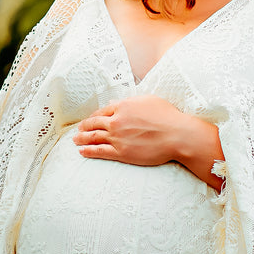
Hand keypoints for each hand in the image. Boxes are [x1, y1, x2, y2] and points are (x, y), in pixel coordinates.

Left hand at [73, 96, 191, 166]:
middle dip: (84, 127)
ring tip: (76, 141)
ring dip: (82, 139)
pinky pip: (100, 151)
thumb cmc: (168, 117)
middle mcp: (117, 121)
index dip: (94, 116)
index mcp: (123, 106)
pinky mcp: (121, 152)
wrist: (177, 135)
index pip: (102, 111)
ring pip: (94, 137)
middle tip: (79, 130)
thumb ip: (130, 101)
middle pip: (94, 124)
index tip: (90, 120)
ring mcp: (117, 137)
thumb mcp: (149, 101)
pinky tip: (82, 151)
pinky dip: (89, 151)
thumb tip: (115, 103)